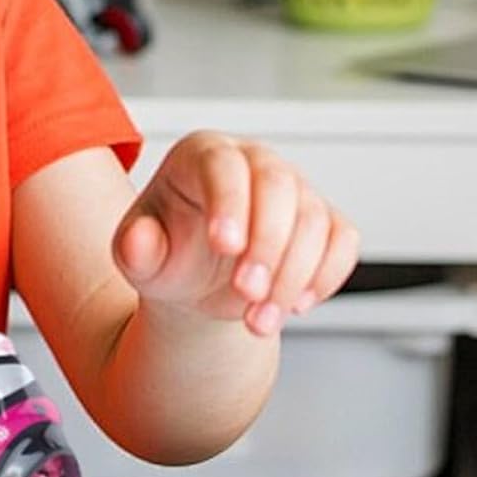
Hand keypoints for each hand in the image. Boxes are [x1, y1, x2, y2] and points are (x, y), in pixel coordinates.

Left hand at [111, 131, 358, 335]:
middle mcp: (253, 162)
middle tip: (245, 293)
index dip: (228, 202)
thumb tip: (139, 239)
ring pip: (314, 219)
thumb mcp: (139, 259)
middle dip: (267, 244)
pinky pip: (342, 241)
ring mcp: (294, 189)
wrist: (194, 284)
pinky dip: (326, 276)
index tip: (223, 246)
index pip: (222, 166)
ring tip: (257, 320)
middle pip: (278, 186)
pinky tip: (295, 306)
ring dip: (292, 277)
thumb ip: (134, 248)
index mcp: (201, 156)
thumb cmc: (167, 256)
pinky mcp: (324, 220)